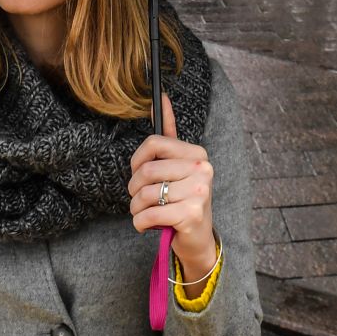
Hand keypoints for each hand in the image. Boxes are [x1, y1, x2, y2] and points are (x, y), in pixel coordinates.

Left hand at [128, 94, 216, 284]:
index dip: (137, 160)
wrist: (198, 238)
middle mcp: (203, 169)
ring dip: (136, 208)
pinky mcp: (191, 215)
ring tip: (143, 213)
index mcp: (197, 153)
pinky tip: (146, 225)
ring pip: (146, 194)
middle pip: (146, 171)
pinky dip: (140, 222)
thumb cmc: (183, 198)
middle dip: (133, 189)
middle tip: (139, 199)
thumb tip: (161, 97)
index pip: (154, 143)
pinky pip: (150, 214)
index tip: (138, 172)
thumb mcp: (178, 166)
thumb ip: (169, 135)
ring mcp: (199, 192)